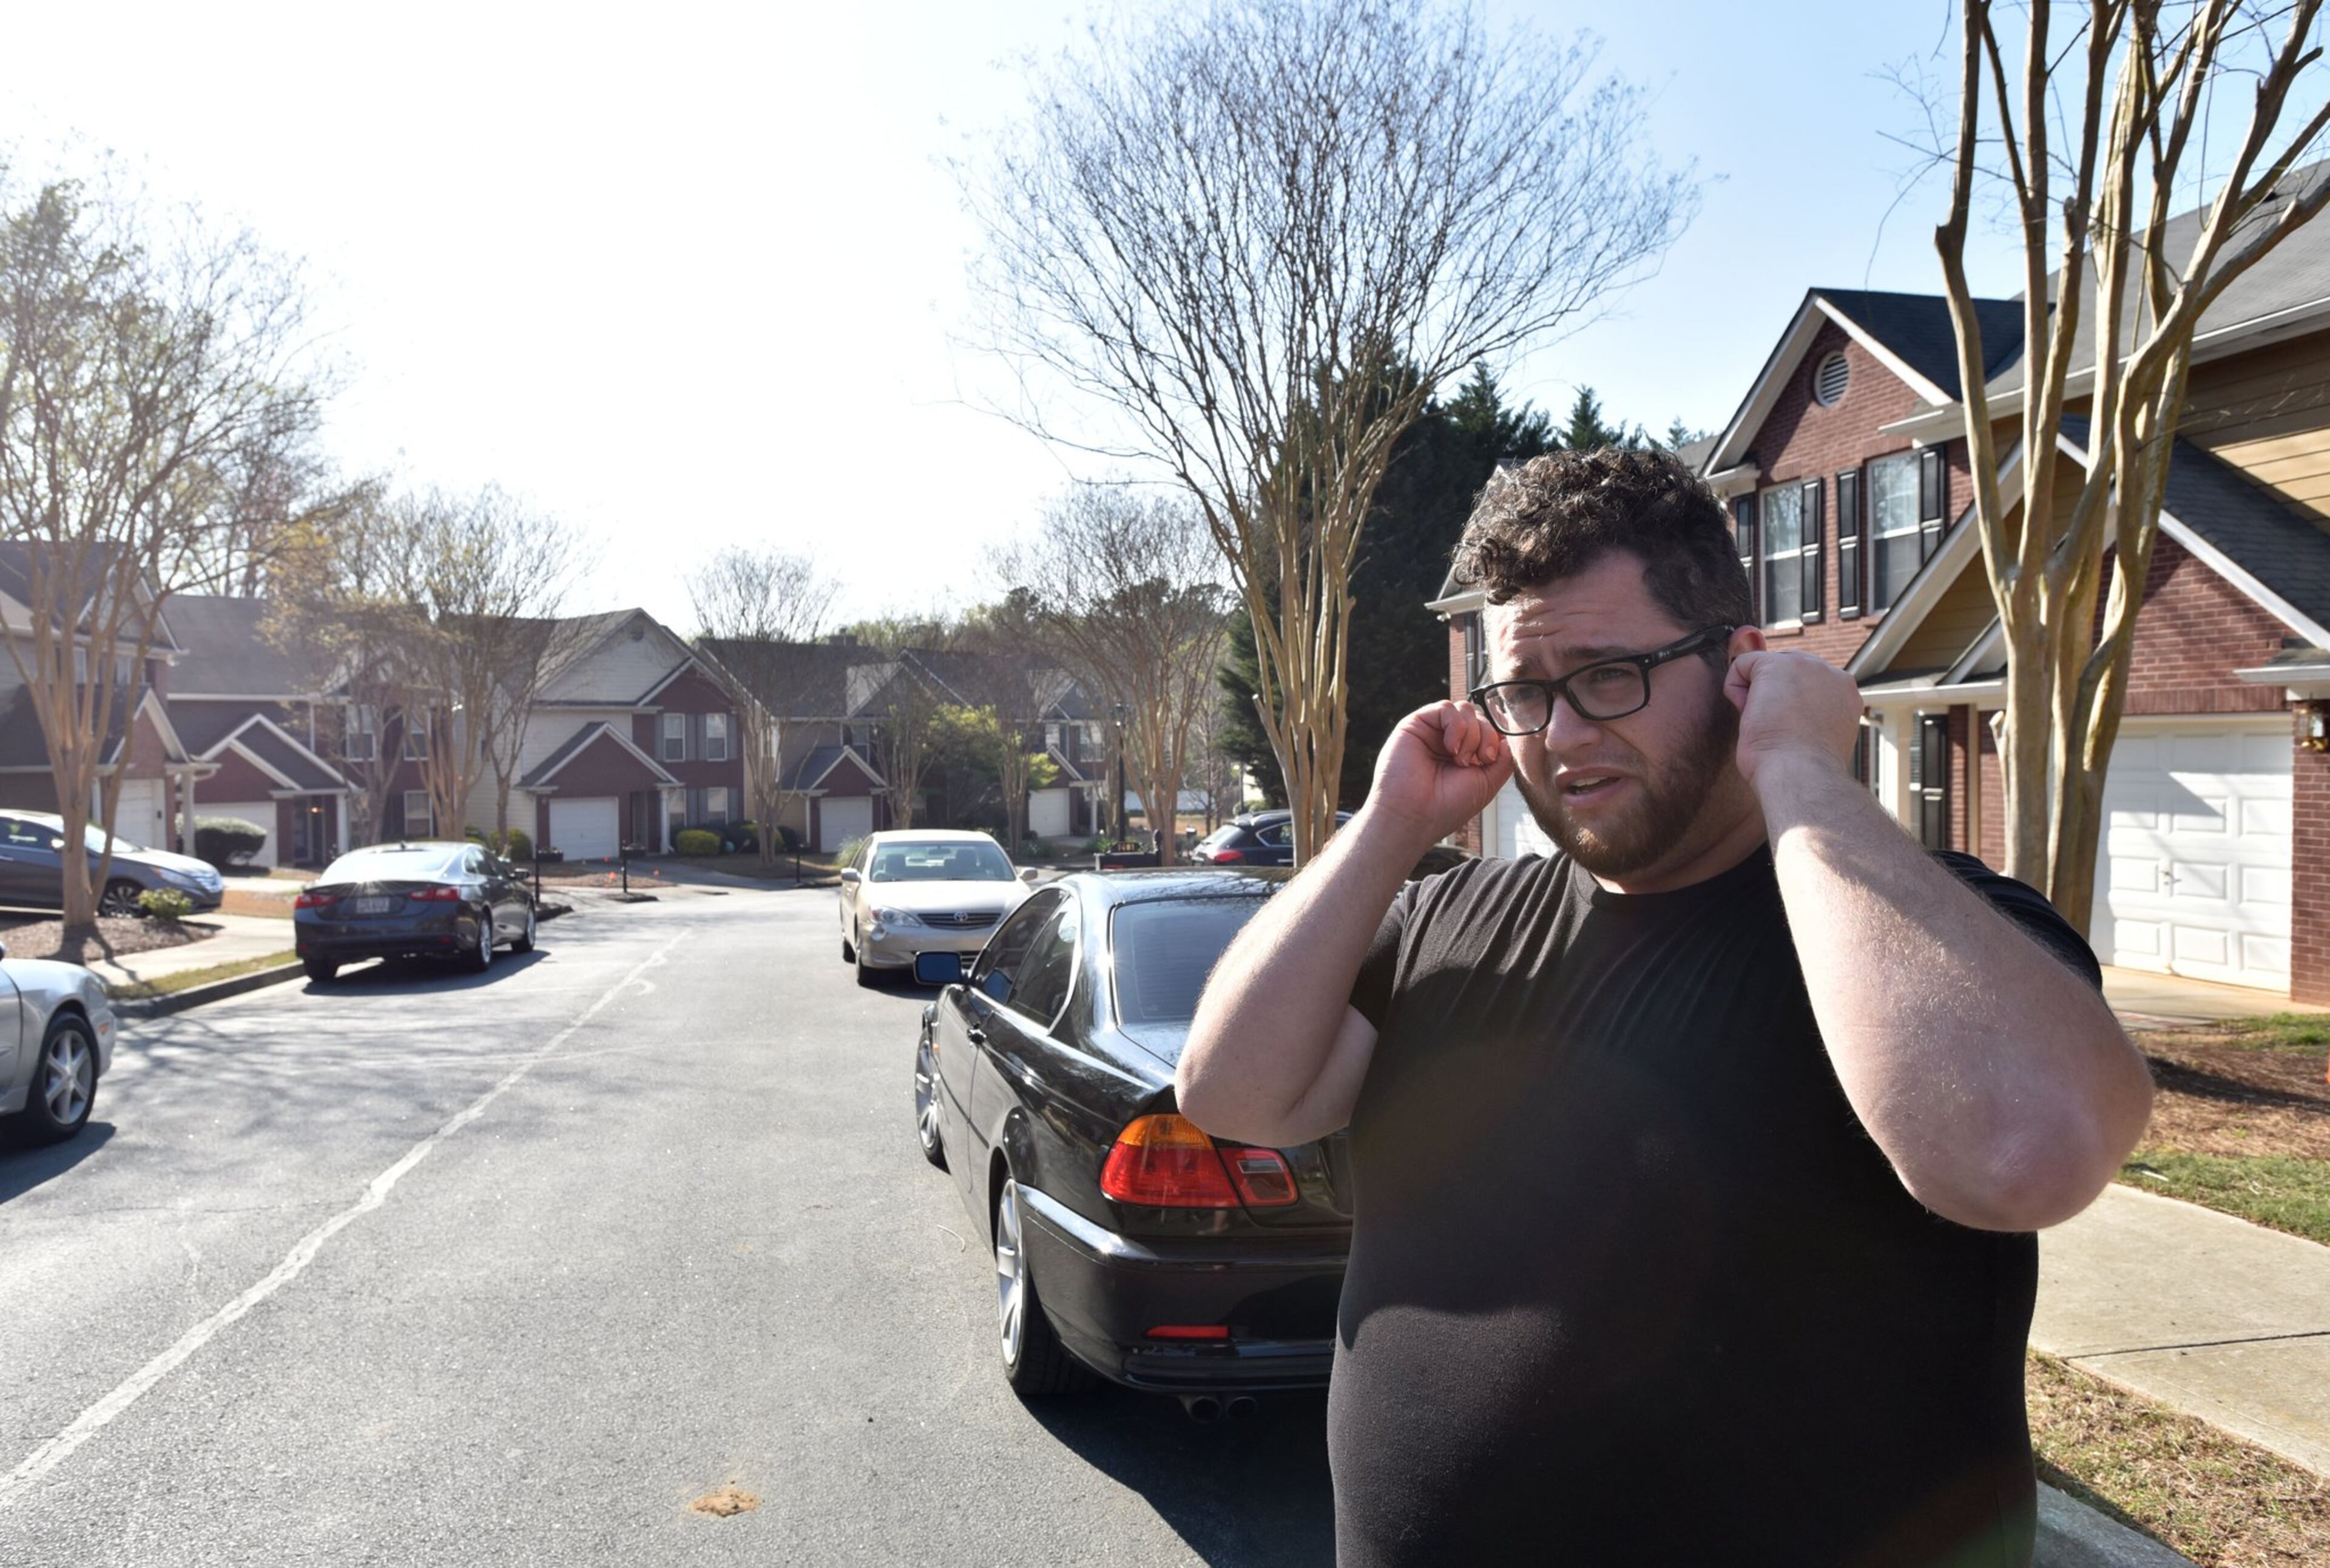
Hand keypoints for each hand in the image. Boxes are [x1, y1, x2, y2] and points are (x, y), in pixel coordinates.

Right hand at [1361, 700, 1512, 852]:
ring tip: (1461, 759)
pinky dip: (1456, 726)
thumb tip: (1507, 738)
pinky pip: (1446, 707)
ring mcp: (1432, 732)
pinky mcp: (1415, 724)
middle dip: (1487, 737)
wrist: (1415, 816)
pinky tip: (1451, 748)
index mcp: (1465, 755)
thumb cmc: (1446, 806)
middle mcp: (1448, 741)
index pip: (1488, 729)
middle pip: (1480, 717)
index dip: (1496, 737)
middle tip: (1480, 761)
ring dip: (1471, 733)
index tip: (1491, 758)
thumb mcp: (1487, 784)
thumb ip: (1503, 760)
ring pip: (1465, 709)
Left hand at [1722, 649, 1861, 793]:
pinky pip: (1743, 664)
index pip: (1806, 685)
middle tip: (1776, 730)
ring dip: (1757, 695)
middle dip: (1773, 695)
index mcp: (1844, 694)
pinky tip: (1748, 713)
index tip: (1790, 733)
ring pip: (1765, 667)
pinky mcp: (1777, 665)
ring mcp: (1806, 665)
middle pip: (1786, 671)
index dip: (1788, 707)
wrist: (1801, 775)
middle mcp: (1831, 674)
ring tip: (1766, 724)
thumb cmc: (1804, 770)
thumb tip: (1786, 709)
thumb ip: (1810, 716)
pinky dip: (1735, 687)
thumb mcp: (1816, 737)